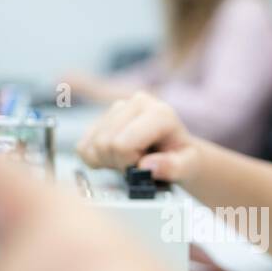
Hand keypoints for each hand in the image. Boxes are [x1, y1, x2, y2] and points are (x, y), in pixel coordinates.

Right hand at [76, 91, 201, 183]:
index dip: (128, 164)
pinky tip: (115, 158)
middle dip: (117, 163)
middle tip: (136, 166)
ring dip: (107, 161)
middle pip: (104, 144)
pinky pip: (82, 146)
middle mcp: (137, 102)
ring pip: (91, 145)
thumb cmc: (183, 158)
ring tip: (129, 161)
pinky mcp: (102, 118)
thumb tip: (148, 166)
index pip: (121, 144)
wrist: (177, 152)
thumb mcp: (189, 166)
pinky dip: (95, 159)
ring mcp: (118, 108)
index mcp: (158, 113)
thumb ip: (172, 167)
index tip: (144, 167)